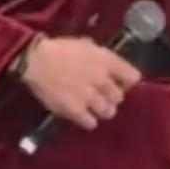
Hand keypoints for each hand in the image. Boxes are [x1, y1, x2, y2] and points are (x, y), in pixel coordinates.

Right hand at [21, 36, 140, 129]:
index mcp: (106, 61)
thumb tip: (112, 67)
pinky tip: (83, 115)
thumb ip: (102, 57)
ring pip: (108, 112)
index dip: (127, 82)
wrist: (36, 61)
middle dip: (112, 97)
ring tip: (94, 107)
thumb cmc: (60, 49)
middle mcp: (101, 79)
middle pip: (119, 97)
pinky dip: (89, 121)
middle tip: (103, 95)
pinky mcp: (75, 110)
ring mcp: (89, 96)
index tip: (121, 83)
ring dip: (102, 110)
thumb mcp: (87, 45)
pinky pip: (91, 123)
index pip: (133, 77)